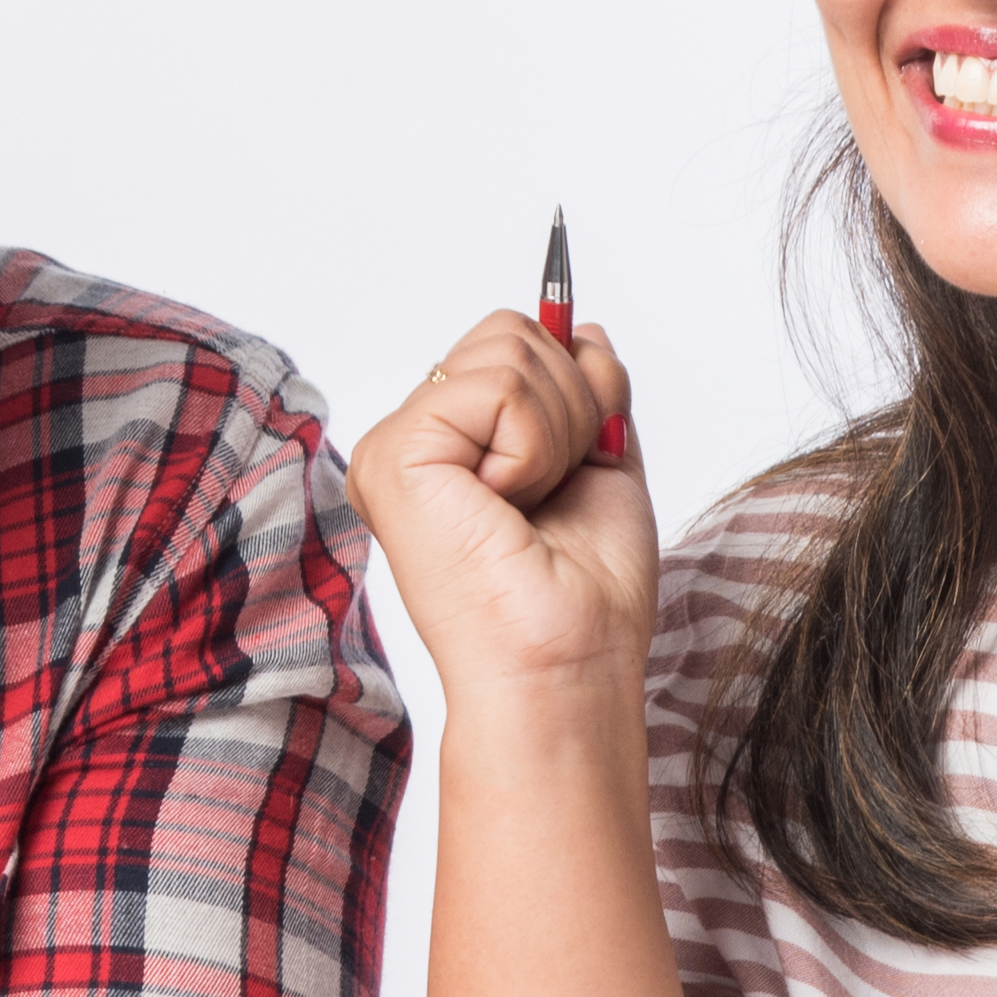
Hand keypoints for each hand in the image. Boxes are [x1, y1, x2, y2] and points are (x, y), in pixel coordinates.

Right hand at [345, 306, 653, 716]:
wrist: (568, 669)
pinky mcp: (393, 456)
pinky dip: (535, 446)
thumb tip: (577, 327)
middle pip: (511, 334)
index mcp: (451, 445)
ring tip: (530, 506)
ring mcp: (393, 447)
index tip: (579, 461)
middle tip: (551, 495)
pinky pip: (500, 388)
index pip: (513, 345)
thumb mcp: (602, 463)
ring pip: (510, 352)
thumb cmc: (586, 596)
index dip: (572, 390)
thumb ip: (588, 391)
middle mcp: (410, 442)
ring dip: (556, 431)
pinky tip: (509, 507)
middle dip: (570, 407)